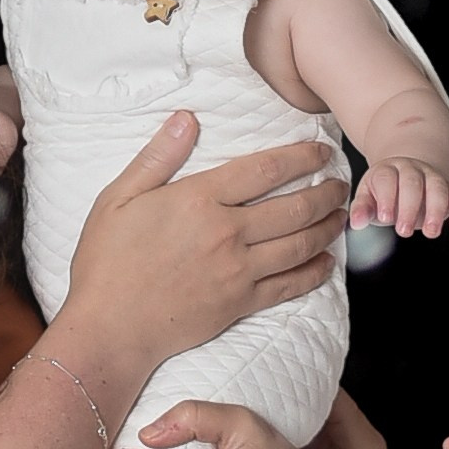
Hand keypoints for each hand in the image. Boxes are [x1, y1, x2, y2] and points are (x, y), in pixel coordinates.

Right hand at [63, 114, 345, 376]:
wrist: (111, 329)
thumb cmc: (107, 263)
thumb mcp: (118, 199)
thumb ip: (157, 157)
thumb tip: (186, 118)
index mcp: (199, 200)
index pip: (265, 169)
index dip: (301, 156)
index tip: (321, 150)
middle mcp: (227, 232)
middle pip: (294, 206)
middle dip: (325, 192)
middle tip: (340, 184)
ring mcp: (238, 271)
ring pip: (299, 244)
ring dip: (327, 228)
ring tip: (341, 216)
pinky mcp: (240, 304)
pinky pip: (289, 285)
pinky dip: (314, 272)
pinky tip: (327, 263)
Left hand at [350, 159, 448, 238]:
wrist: (408, 174)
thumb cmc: (385, 192)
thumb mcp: (369, 197)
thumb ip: (362, 209)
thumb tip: (356, 222)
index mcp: (387, 171)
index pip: (386, 179)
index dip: (386, 197)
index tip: (385, 217)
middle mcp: (411, 170)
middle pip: (412, 183)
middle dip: (410, 207)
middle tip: (404, 230)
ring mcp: (432, 177)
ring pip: (438, 187)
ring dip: (436, 210)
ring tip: (430, 232)